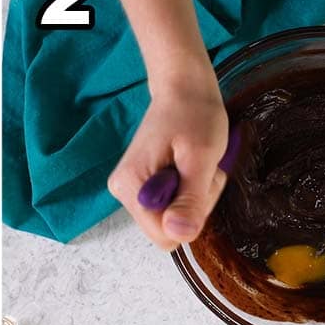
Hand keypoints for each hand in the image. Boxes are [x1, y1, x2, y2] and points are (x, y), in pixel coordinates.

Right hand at [108, 59, 228, 250]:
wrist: (183, 88)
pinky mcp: (140, 187)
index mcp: (131, 186)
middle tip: (199, 169)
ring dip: (193, 197)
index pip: (164, 236)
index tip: (197, 180)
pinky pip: (170, 208)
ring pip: (171, 220)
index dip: (191, 215)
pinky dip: (188, 191)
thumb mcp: (201, 157)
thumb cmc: (194, 114)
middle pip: (167, 229)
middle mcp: (122, 193)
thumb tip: (178, 235)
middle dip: (193, 205)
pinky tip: (188, 168)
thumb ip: (190, 199)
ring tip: (195, 165)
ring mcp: (130, 191)